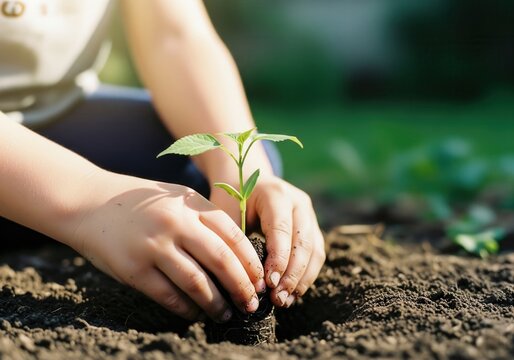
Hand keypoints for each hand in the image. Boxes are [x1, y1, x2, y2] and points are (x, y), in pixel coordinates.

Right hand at [69, 171, 265, 321]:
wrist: (88, 202)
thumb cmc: (140, 202)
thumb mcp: (176, 197)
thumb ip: (204, 218)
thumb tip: (239, 254)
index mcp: (190, 204)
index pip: (232, 235)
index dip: (250, 261)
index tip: (260, 280)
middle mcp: (175, 223)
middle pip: (221, 260)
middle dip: (241, 286)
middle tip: (251, 303)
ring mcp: (153, 246)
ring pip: (197, 283)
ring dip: (217, 303)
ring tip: (227, 314)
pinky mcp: (133, 269)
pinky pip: (169, 296)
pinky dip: (187, 309)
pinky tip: (197, 314)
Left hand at [211, 175, 324, 307]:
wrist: (245, 181)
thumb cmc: (232, 200)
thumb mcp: (226, 214)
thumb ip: (236, 242)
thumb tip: (243, 281)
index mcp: (276, 194)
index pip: (282, 230)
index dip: (279, 259)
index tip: (270, 284)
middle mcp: (298, 202)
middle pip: (303, 242)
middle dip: (292, 274)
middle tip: (278, 299)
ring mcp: (309, 214)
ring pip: (315, 250)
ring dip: (302, 279)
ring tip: (285, 301)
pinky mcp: (312, 227)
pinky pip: (316, 254)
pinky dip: (306, 276)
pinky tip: (291, 293)